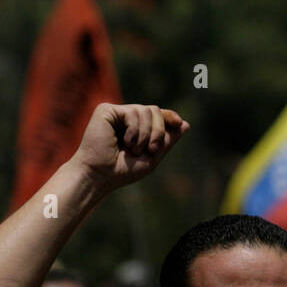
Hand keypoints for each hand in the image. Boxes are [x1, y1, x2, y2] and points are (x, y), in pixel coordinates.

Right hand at [71, 103, 188, 191]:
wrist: (100, 175)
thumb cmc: (122, 170)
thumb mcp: (151, 157)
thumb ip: (167, 141)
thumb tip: (186, 124)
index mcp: (136, 128)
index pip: (157, 116)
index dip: (169, 117)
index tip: (179, 123)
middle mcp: (126, 118)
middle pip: (155, 110)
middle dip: (159, 131)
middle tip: (151, 149)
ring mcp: (116, 113)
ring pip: (146, 110)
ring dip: (146, 134)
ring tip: (133, 149)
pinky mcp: (106, 110)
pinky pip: (133, 111)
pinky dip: (134, 129)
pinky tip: (125, 141)